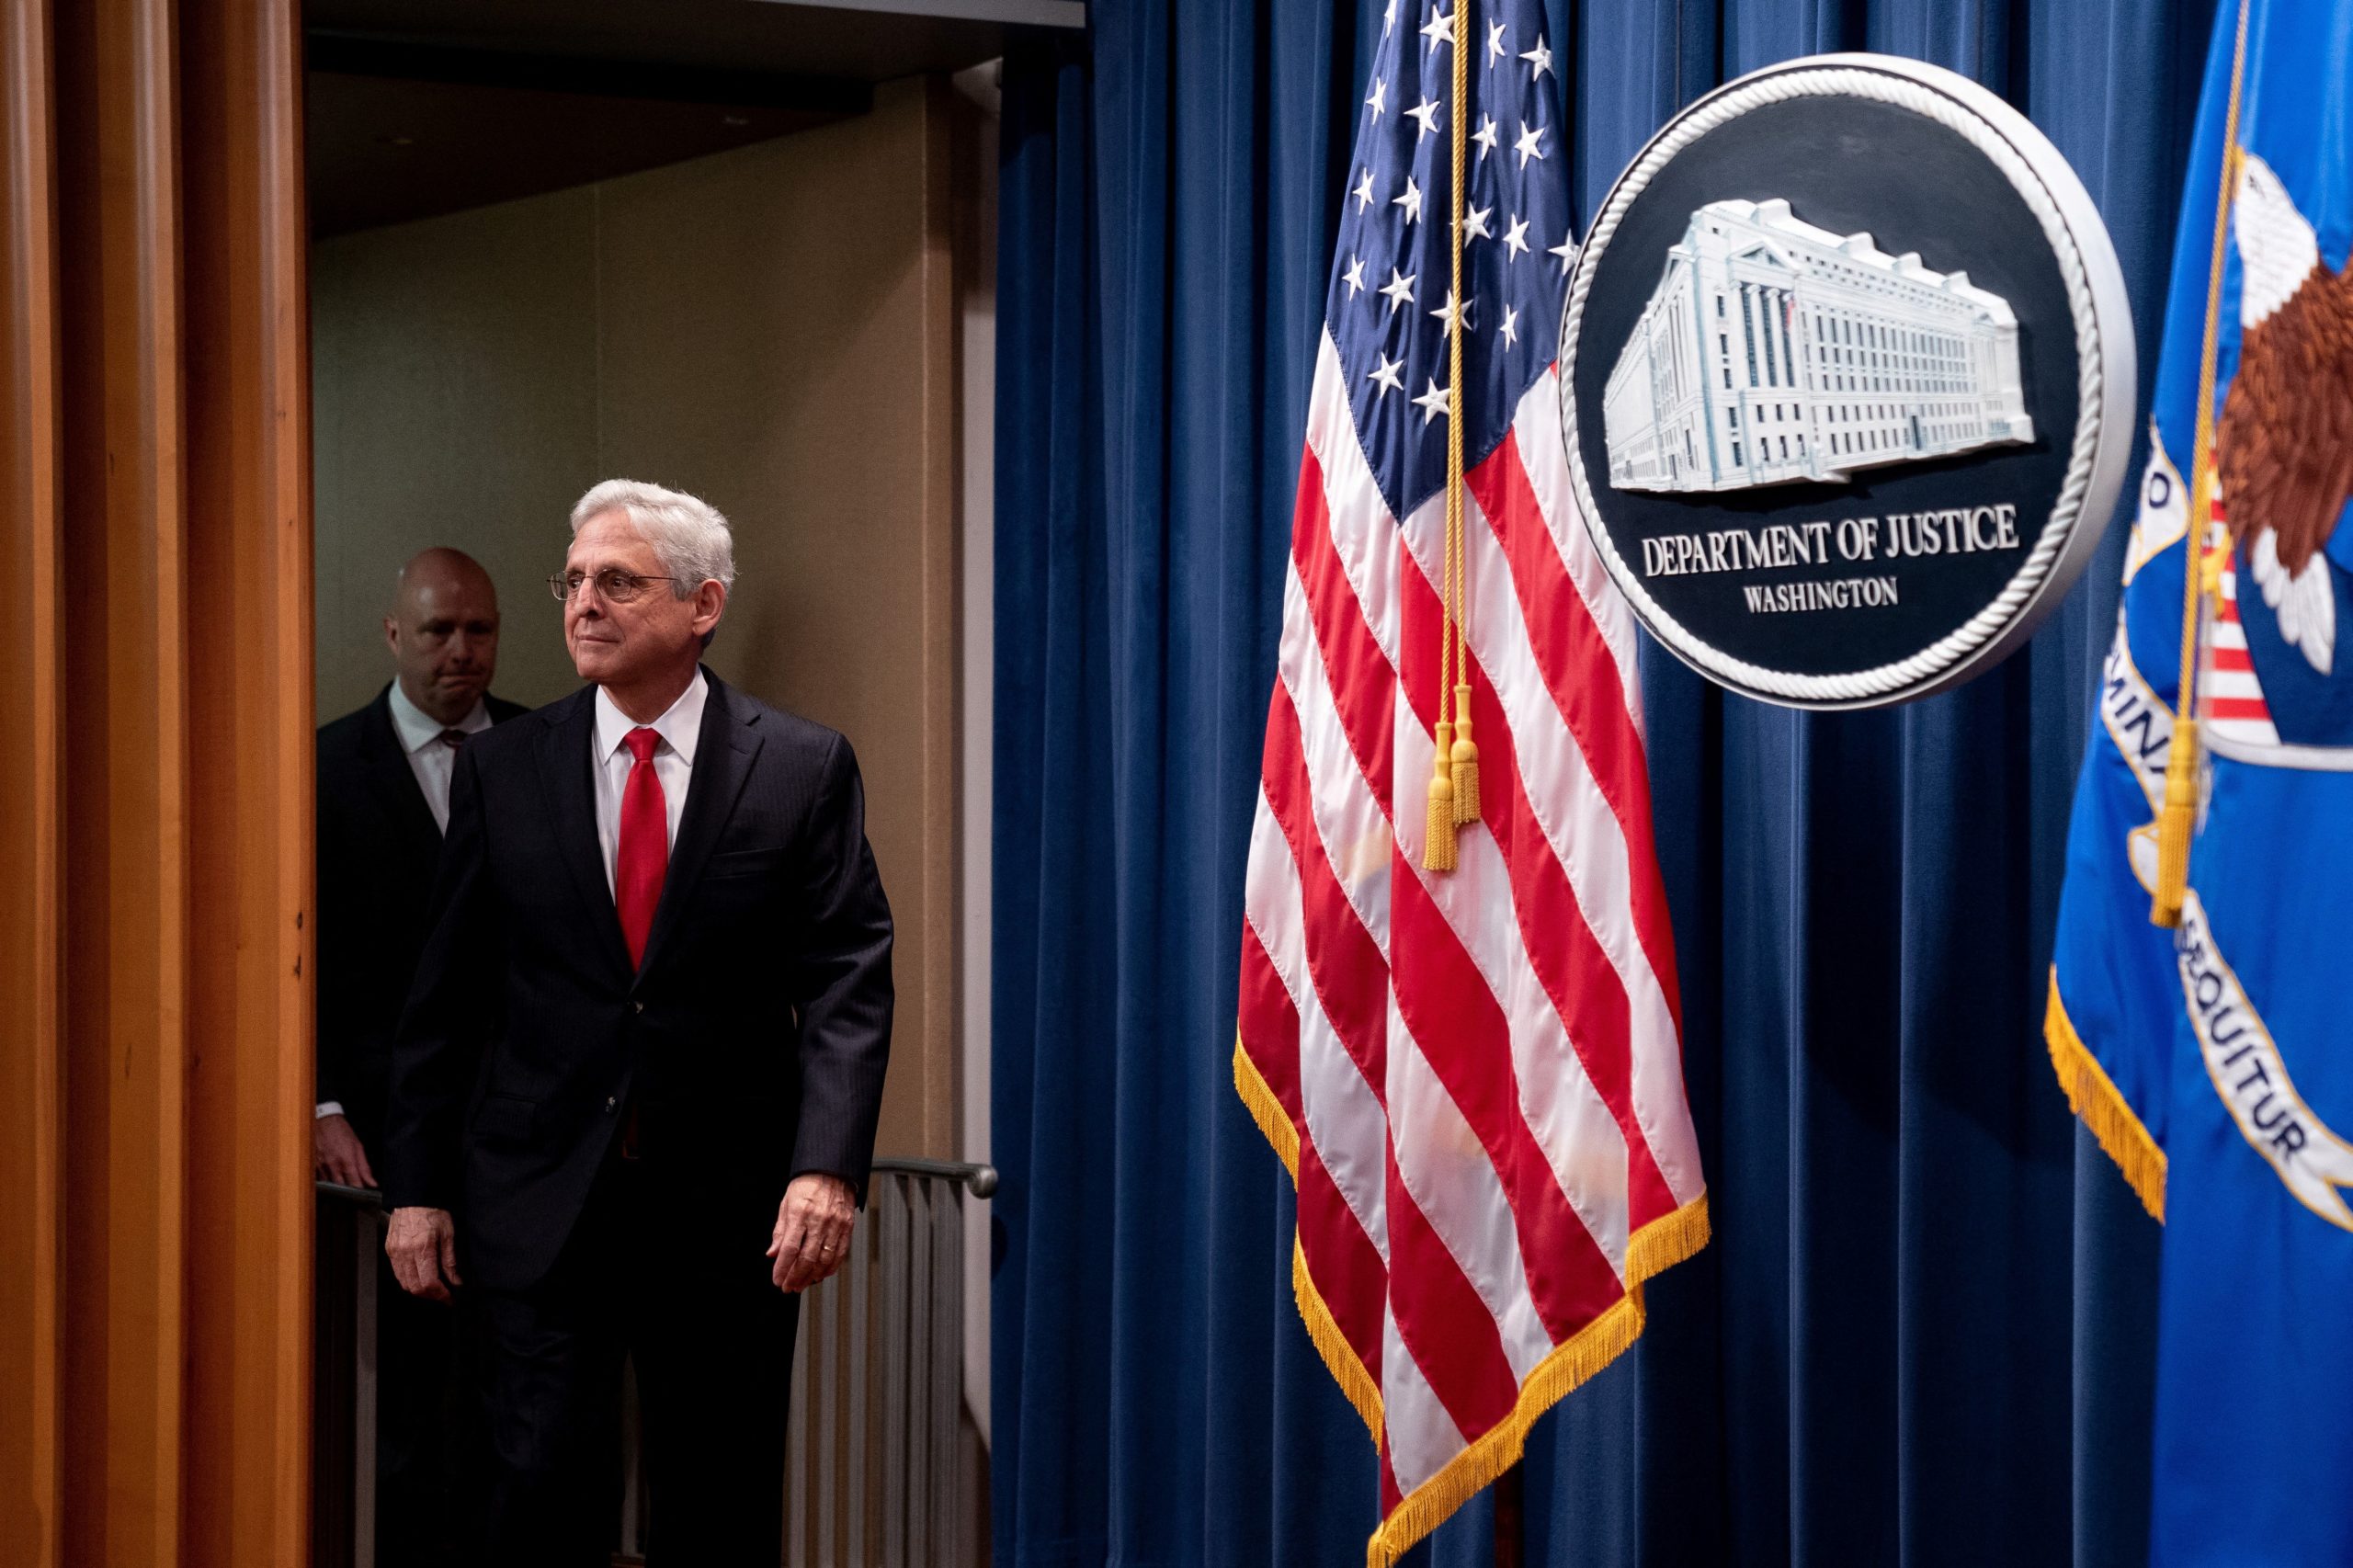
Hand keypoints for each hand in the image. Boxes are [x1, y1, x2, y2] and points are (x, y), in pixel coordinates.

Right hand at [313, 1113, 377, 1187]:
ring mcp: (321, 1166)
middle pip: (341, 1187)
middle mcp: (333, 1165)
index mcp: (347, 1160)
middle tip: (354, 1194)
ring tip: (344, 1186)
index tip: (363, 1196)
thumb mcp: (358, 1146)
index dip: (359, 1191)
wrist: (324, 1120)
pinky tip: (332, 1179)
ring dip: (337, 1187)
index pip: (354, 1183)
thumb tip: (372, 1182)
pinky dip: (327, 1181)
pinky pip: (321, 1179)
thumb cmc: (342, 1131)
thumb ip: (364, 1167)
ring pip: (330, 1184)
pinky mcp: (313, 1165)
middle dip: (348, 1192)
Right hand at [386, 1206, 462, 1303]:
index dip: (440, 1295)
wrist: (414, 1197)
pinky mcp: (389, 1250)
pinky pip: (397, 1273)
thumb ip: (450, 1261)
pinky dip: (408, 1280)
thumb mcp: (449, 1234)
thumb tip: (456, 1281)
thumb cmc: (433, 1211)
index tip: (449, 1298)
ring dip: (418, 1290)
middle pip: (414, 1287)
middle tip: (443, 1295)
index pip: (429, 1283)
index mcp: (422, 1248)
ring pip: (404, 1283)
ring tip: (433, 1287)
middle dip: (430, 1295)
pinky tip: (420, 1276)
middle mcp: (405, 1253)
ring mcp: (394, 1252)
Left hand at [767, 1173, 855, 1292]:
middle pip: (807, 1258)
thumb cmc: (808, 1184)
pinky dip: (830, 1267)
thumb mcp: (786, 1203)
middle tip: (789, 1287)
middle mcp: (819, 1220)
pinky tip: (821, 1274)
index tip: (777, 1279)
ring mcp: (835, 1224)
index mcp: (800, 1213)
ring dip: (812, 1276)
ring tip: (802, 1284)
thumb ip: (780, 1231)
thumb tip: (773, 1253)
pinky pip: (840, 1253)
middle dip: (796, 1277)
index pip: (790, 1248)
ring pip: (824, 1259)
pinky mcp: (847, 1226)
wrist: (832, 1169)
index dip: (783, 1268)